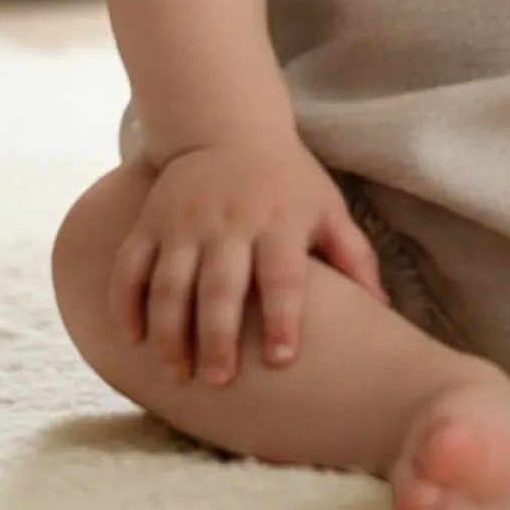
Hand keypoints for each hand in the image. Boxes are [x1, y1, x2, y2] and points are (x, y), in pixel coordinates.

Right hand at [110, 138, 388, 385]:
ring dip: (170, 332)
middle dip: (217, 336)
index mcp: (279, 222)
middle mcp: (229, 223)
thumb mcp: (327, 208)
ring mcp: (184, 223)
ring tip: (178, 373)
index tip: (280, 359)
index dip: (282, 316)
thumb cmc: (287, 180)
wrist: (227, 128)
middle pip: (221, 285)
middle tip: (219, 381)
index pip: (283, 275)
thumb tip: (382, 309)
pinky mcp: (149, 222)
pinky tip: (133, 337)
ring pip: (170, 283)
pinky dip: (127, 302)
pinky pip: (131, 266)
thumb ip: (354, 257)